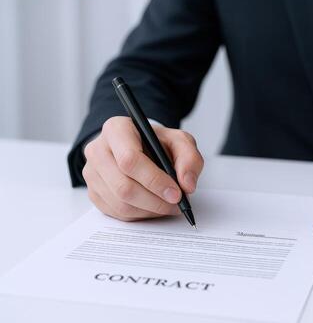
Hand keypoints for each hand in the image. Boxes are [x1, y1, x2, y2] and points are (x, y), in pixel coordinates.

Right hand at [82, 116, 202, 220]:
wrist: (142, 147)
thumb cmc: (158, 143)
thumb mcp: (180, 141)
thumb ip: (189, 159)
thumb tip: (187, 185)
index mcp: (117, 130)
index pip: (130, 159)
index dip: (154, 180)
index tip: (176, 193)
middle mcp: (98, 150)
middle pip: (123, 186)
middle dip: (155, 201)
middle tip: (176, 204)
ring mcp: (92, 173)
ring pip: (120, 203)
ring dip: (150, 210)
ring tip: (168, 205)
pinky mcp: (93, 192)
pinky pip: (116, 212)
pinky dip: (140, 214)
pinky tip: (154, 207)